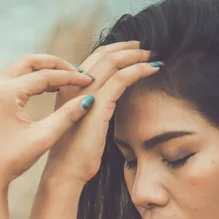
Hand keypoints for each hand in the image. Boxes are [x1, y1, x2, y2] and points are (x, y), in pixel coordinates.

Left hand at [0, 54, 95, 192]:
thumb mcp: (43, 137)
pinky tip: (48, 88)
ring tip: (66, 79)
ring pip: (20, 68)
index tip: (89, 80)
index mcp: (6, 93)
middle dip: (56, 64)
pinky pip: (13, 78)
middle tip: (78, 72)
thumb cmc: (11, 160)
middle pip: (30, 62)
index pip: (44, 76)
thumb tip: (88, 100)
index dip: (70, 77)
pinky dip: (32, 78)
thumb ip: (67, 116)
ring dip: (43, 70)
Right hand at [42, 40, 161, 184]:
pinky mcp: (98, 104)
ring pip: (113, 62)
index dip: (114, 50)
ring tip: (152, 56)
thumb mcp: (80, 122)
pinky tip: (153, 70)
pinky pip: (122, 78)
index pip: (93, 58)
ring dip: (136, 56)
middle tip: (145, 48)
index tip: (132, 50)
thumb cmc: (74, 152)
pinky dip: (140, 70)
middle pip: (103, 54)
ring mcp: (84, 93)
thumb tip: (110, 99)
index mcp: (68, 87)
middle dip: (127, 47)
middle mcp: (74, 85)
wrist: (65, 171)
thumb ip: (91, 106)